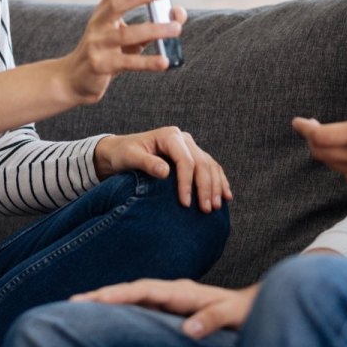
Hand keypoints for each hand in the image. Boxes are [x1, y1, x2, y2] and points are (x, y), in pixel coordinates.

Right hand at [61, 0, 186, 105]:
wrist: (75, 80)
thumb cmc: (107, 53)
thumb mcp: (130, 37)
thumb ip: (155, 24)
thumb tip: (180, 15)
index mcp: (105, 12)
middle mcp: (99, 24)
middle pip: (118, 3)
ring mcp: (98, 44)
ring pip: (128, 34)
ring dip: (155, 30)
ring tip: (176, 29)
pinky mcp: (101, 65)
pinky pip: (129, 63)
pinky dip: (149, 62)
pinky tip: (165, 61)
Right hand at [72, 279, 257, 338]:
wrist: (249, 307)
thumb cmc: (241, 312)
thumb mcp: (231, 315)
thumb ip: (211, 320)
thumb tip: (188, 330)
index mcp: (182, 291)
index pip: (146, 290)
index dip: (121, 294)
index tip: (98, 300)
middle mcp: (171, 291)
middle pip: (131, 290)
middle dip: (103, 294)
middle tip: (73, 302)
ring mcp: (167, 298)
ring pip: (132, 296)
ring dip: (107, 299)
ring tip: (79, 306)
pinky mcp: (167, 307)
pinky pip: (138, 305)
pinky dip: (119, 307)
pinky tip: (103, 314)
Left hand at [93, 126, 232, 211]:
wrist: (121, 151)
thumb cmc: (123, 153)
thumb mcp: (130, 157)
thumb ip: (147, 163)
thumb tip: (165, 172)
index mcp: (170, 136)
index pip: (186, 161)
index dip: (187, 183)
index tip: (185, 203)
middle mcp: (184, 139)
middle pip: (202, 163)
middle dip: (206, 188)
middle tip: (206, 209)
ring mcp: (190, 147)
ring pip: (210, 166)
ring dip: (216, 186)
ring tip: (215, 207)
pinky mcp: (192, 157)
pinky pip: (211, 168)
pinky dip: (220, 181)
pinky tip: (226, 196)